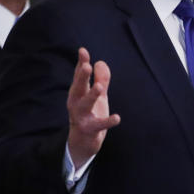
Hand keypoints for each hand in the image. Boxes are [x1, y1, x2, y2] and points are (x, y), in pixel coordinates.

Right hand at [67, 47, 119, 168]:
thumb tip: (101, 62)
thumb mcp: (97, 96)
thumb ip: (101, 79)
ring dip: (92, 96)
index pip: (79, 76)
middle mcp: (76, 103)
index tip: (83, 51)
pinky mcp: (90, 129)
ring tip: (100, 87)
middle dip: (81, 77)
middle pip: (78, 88)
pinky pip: (99, 125)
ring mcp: (81, 117)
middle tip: (86, 66)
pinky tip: (117, 118)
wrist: (82, 142)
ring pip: (85, 105)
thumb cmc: (90, 114)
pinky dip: (108, 121)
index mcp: (78, 93)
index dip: (81, 63)